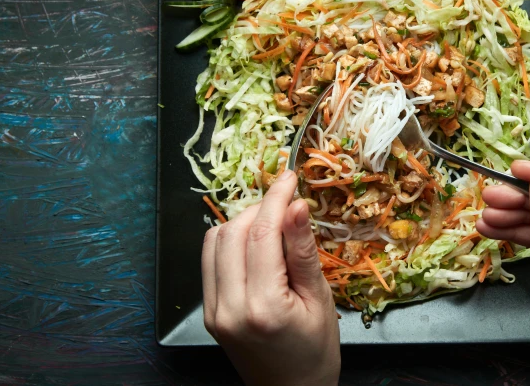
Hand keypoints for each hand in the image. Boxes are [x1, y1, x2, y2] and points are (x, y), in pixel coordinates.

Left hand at [202, 170, 340, 385]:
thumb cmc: (316, 353)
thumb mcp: (320, 300)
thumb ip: (304, 251)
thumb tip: (297, 206)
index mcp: (262, 307)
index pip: (261, 234)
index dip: (276, 198)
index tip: (290, 177)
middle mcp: (229, 308)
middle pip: (233, 232)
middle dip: (260, 206)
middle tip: (287, 199)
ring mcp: (213, 311)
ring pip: (215, 241)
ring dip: (242, 221)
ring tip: (273, 221)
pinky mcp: (209, 312)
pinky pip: (210, 260)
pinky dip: (229, 240)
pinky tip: (254, 242)